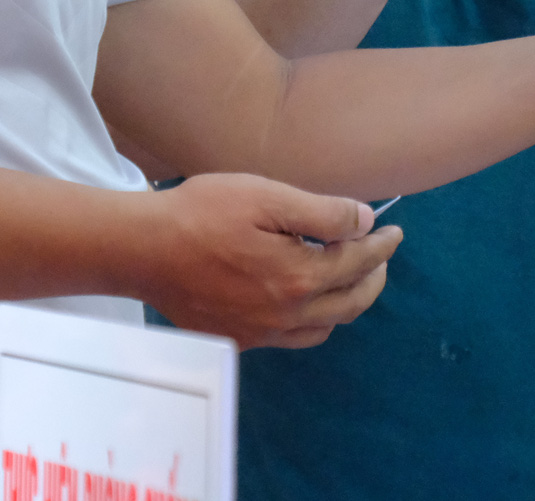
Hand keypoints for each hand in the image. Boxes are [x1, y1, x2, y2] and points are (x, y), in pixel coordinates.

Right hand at [138, 173, 400, 349]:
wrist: (141, 250)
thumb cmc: (202, 213)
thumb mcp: (267, 196)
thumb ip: (322, 212)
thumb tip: (364, 222)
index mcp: (298, 276)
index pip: (358, 262)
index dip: (382, 245)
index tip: (393, 231)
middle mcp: (286, 314)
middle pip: (351, 302)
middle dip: (374, 276)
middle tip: (380, 253)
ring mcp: (262, 333)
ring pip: (325, 326)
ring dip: (348, 301)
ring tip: (351, 274)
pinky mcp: (240, 340)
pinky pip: (293, 338)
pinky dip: (314, 319)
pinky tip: (308, 297)